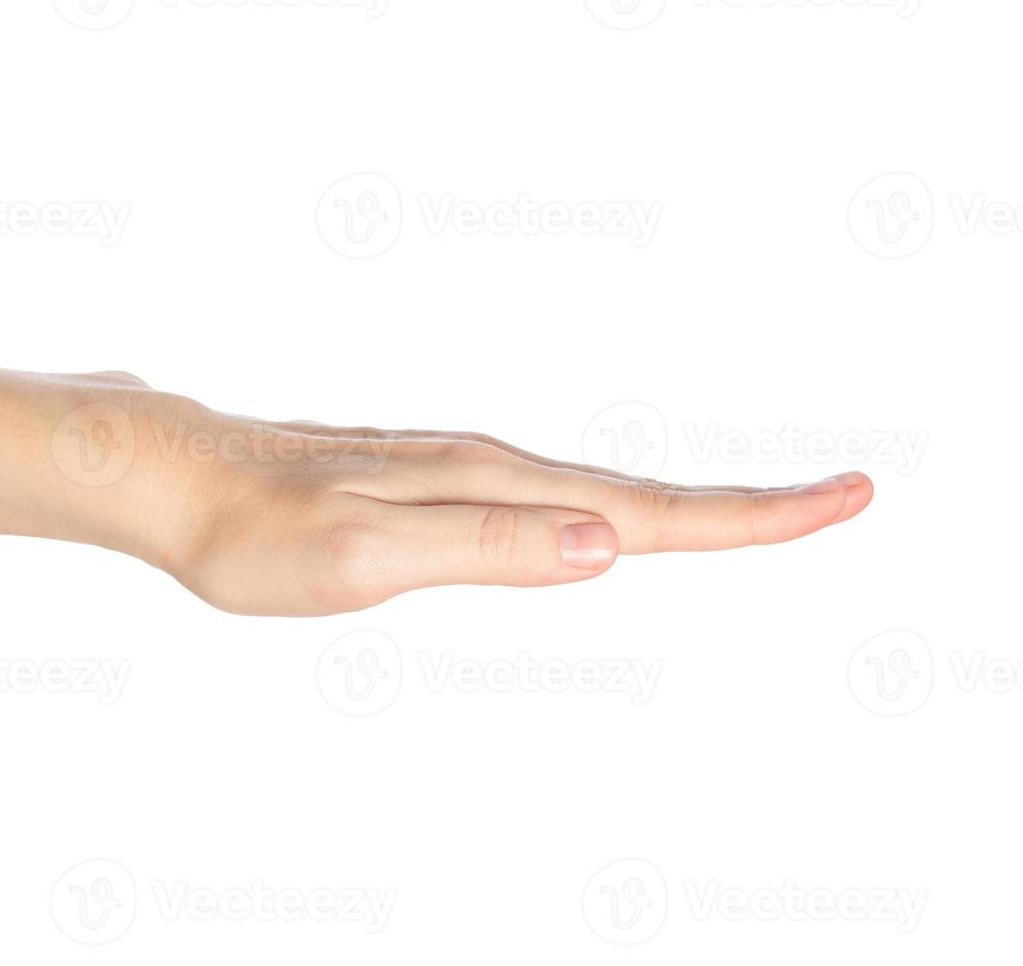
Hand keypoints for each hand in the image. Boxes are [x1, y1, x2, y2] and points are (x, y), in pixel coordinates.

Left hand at [128, 395, 873, 615]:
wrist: (178, 476)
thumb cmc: (258, 530)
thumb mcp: (367, 554)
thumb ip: (487, 548)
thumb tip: (607, 545)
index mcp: (498, 488)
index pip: (650, 510)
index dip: (751, 515)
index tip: (843, 499)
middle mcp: (496, 468)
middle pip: (650, 494)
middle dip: (750, 505)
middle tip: (844, 497)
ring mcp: (469, 470)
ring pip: (606, 493)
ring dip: (693, 505)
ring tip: (759, 513)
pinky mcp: (442, 481)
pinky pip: (556, 495)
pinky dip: (617, 508)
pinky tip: (612, 520)